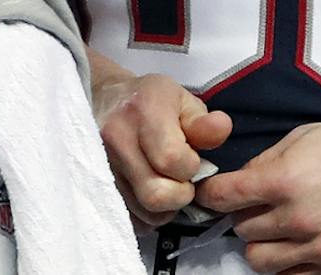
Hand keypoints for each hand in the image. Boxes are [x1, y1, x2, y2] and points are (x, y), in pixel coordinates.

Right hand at [92, 68, 231, 226]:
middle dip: (180, 194)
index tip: (191, 157)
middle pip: (155, 195)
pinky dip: (148, 214)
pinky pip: (131, 220)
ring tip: (167, 184)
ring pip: (144, 213)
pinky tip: (151, 191)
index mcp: (143, 112)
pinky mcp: (98, 187)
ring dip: (166, 207)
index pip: (171, 159)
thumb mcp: (181, 100)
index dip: (190, 166)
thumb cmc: (150, 100)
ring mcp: (102, 167)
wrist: (106, 102)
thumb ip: (203, 122)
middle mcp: (117, 140)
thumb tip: (221, 129)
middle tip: (182, 178)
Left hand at [194, 114, 320, 273]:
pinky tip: (296, 243)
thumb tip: (242, 181)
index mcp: (286, 180)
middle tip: (256, 204)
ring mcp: (318, 246)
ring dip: (260, 243)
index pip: (225, 197)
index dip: (212, 194)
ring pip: (259, 260)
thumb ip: (266, 162)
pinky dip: (286, 262)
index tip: (212, 194)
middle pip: (241, 230)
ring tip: (275, 226)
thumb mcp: (303, 136)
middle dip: (242, 215)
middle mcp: (298, 218)